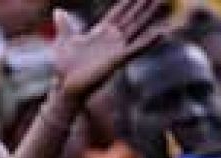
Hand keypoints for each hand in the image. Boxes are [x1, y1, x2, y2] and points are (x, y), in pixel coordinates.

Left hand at [52, 0, 167, 99]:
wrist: (66, 86)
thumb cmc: (65, 67)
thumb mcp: (64, 41)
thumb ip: (64, 25)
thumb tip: (58, 11)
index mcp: (100, 32)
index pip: (118, 12)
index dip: (128, 1)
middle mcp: (112, 38)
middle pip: (131, 16)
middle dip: (142, 4)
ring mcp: (117, 48)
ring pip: (137, 27)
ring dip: (149, 15)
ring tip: (161, 2)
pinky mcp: (119, 58)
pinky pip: (137, 48)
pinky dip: (149, 41)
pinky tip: (161, 33)